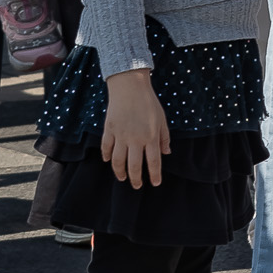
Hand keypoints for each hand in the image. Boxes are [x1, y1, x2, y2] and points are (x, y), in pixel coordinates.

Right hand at [101, 70, 169, 188]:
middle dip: (136, 179)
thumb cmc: (149, 103)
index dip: (154, 175)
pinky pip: (106, 147)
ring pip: (117, 160)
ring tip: (122, 178)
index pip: (153, 162)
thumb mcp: (162, 119)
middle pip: (134, 166)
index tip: (155, 183)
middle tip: (137, 186)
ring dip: (119, 172)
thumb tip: (166, 153)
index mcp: (151, 137)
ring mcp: (120, 135)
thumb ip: (164, 138)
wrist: (130, 87)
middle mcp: (135, 139)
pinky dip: (106, 156)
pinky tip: (108, 161)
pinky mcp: (109, 129)